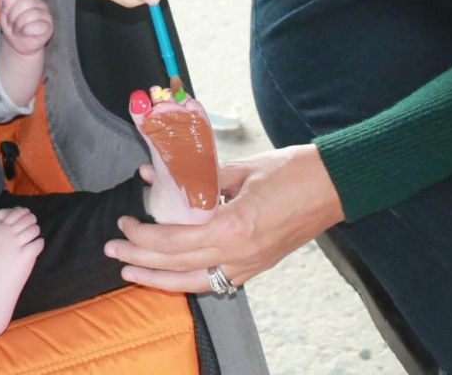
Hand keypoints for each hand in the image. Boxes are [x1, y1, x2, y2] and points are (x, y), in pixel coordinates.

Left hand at [0, 0, 53, 55]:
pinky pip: (36, 26)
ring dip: (18, 25)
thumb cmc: (13, 25)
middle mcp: (39, 2)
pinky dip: (26, 31)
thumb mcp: (3, 12)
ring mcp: (45, 14)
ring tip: (16, 30)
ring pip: (30, 15)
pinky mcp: (48, 27)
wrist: (19, 43)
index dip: (7, 2)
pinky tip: (24, 33)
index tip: (5, 11)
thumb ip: (1, 0)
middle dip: (12, 15)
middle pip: (24, 2)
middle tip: (10, 23)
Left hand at [104, 145, 345, 292]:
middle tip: (113, 251)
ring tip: (131, 273)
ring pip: (194, 283)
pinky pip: (216, 282)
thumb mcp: (243, 168)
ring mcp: (251, 265)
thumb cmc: (294, 170)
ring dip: (159, 279)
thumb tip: (159, 173)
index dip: (143, 236)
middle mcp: (240, 255)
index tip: (125, 225)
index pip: (174, 241)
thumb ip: (198, 175)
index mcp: (233, 228)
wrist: (337, 185)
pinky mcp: (258, 266)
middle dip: (140, 261)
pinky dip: (189, 279)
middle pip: (177, 266)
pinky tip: (172, 273)